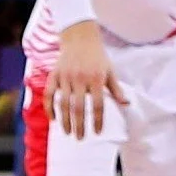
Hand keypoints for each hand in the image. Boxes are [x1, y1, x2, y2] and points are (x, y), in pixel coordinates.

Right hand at [46, 22, 117, 138]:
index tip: (98, 132)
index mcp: (96, 78)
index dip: (98, 120)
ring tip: (68, 132)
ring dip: (65, 121)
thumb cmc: (97, 56)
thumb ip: (116, 89)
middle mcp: (80, 79)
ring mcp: (65, 77)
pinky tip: (53, 119)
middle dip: (80, 125)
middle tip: (81, 138)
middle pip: (78, 108)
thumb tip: (126, 104)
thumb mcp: (110, 70)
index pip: (98, 105)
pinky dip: (49, 108)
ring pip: (63, 104)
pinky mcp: (54, 75)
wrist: (80, 37)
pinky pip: (49, 95)